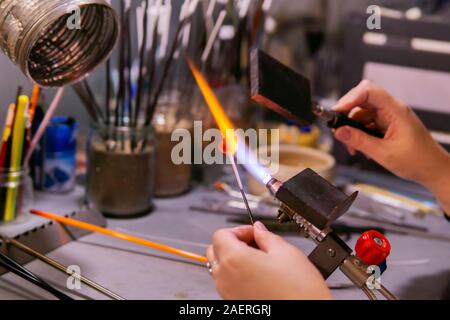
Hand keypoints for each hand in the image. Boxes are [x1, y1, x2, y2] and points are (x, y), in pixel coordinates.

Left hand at [206, 222, 331, 299]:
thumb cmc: (298, 291)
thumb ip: (266, 236)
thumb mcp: (285, 251)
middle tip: (255, 243)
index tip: (254, 233)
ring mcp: (227, 292)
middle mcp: (225, 277)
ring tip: (260, 260)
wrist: (306, 317)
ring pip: (220, 267)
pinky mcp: (233, 302)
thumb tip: (259, 229)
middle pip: (215, 250)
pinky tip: (259, 275)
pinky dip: (237, 275)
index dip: (240, 230)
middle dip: (233, 242)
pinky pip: (228, 283)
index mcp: (234, 259)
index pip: (221, 234)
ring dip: (234, 259)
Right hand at [333, 80, 449, 187]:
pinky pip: (366, 124)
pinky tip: (360, 148)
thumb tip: (339, 131)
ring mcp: (389, 117)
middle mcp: (391, 110)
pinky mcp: (386, 125)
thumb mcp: (384, 153)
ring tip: (352, 146)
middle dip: (347, 115)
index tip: (337, 112)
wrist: (433, 170)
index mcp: (395, 110)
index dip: (350, 98)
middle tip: (339, 130)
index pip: (368, 91)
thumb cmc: (418, 161)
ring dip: (352, 129)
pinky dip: (359, 135)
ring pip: (361, 114)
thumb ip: (359, 141)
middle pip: (362, 100)